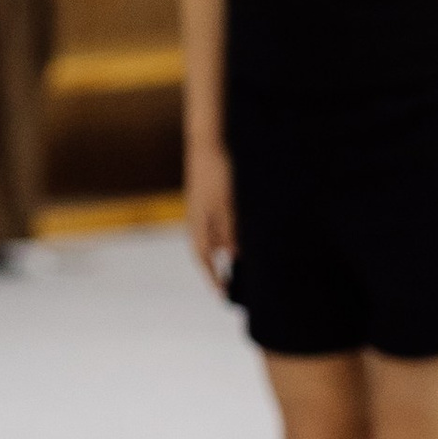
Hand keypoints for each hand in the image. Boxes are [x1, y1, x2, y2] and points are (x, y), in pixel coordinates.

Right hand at [186, 135, 235, 291]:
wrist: (208, 143)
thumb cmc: (217, 174)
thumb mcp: (228, 205)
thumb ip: (230, 231)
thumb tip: (235, 256)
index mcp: (198, 224)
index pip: (204, 259)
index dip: (214, 278)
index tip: (222, 295)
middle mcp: (197, 220)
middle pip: (208, 251)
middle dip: (219, 268)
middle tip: (232, 285)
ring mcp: (202, 208)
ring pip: (214, 237)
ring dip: (224, 251)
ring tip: (240, 264)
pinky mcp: (209, 198)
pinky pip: (217, 223)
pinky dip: (227, 234)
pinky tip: (238, 234)